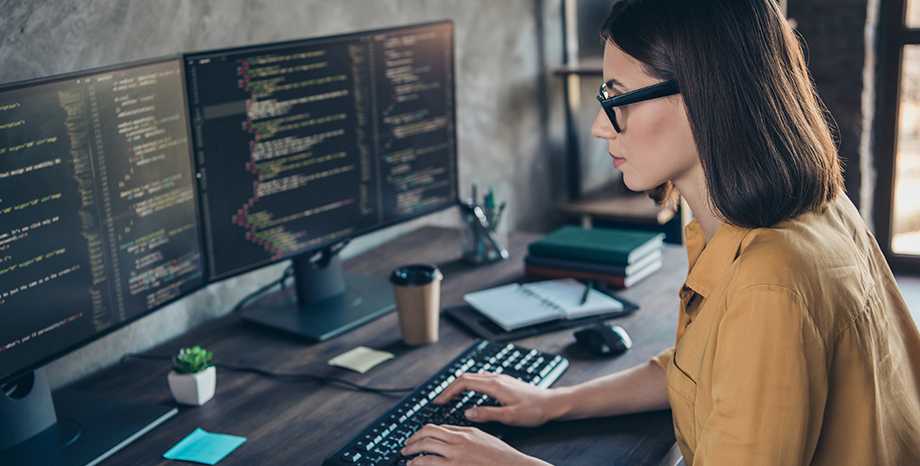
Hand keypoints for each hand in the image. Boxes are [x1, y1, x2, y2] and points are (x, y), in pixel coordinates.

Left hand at [401, 424, 550, 465]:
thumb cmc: (501, 456)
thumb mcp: (482, 437)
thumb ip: (464, 434)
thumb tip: (447, 432)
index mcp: (465, 432)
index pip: (436, 428)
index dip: (421, 432)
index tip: (415, 438)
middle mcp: (459, 442)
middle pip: (427, 436)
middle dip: (412, 441)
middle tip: (405, 446)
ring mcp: (457, 456)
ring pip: (426, 450)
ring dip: (412, 453)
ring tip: (406, 457)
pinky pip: (431, 464)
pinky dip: (419, 464)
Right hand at [433, 372, 561, 426]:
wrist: (552, 403)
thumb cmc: (534, 410)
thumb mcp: (509, 417)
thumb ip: (486, 414)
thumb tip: (467, 413)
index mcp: (494, 385)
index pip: (464, 382)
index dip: (449, 391)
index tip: (439, 401)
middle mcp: (496, 378)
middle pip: (466, 377)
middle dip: (450, 387)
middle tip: (440, 400)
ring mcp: (501, 378)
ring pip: (473, 377)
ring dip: (459, 385)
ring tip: (451, 397)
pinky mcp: (505, 382)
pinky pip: (481, 379)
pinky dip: (470, 385)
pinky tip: (471, 393)